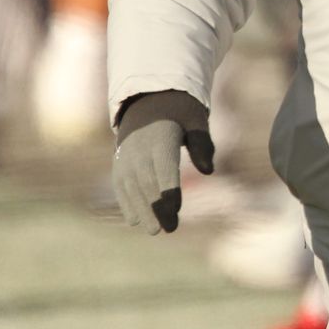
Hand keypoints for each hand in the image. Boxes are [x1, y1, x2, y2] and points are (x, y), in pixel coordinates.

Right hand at [111, 91, 215, 234]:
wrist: (145, 97)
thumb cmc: (178, 111)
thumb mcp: (196, 119)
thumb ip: (202, 144)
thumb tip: (209, 171)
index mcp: (161, 139)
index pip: (165, 169)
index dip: (169, 191)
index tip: (175, 211)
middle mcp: (140, 149)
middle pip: (148, 183)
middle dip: (157, 208)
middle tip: (168, 229)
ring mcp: (127, 156)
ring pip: (132, 187)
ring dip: (141, 210)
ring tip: (153, 230)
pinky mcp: (119, 162)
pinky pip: (120, 185)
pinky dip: (126, 202)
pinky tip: (134, 220)